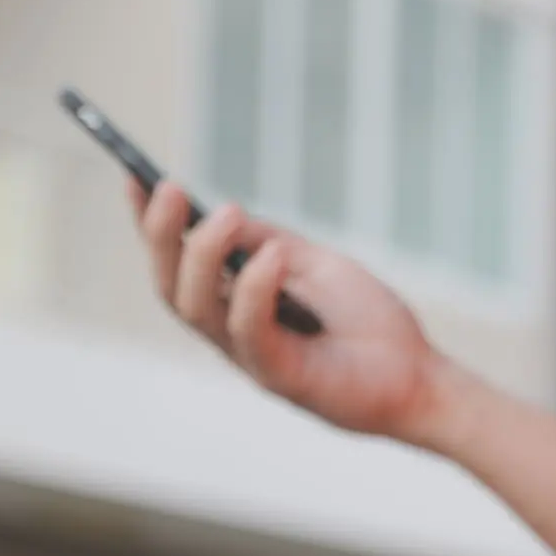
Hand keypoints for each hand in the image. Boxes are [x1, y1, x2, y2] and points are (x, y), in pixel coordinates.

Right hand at [130, 180, 463, 447]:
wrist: (419, 375)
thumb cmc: (369, 322)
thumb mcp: (315, 265)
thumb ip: (268, 242)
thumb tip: (221, 214)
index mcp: (236, 306)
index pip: (179, 265)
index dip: (152, 226)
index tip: (136, 178)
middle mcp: (233, 334)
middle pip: (172, 286)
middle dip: (161, 235)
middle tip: (168, 188)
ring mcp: (252, 358)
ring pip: (197, 307)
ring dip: (202, 255)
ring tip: (227, 212)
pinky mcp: (280, 378)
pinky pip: (249, 331)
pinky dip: (254, 289)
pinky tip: (273, 257)